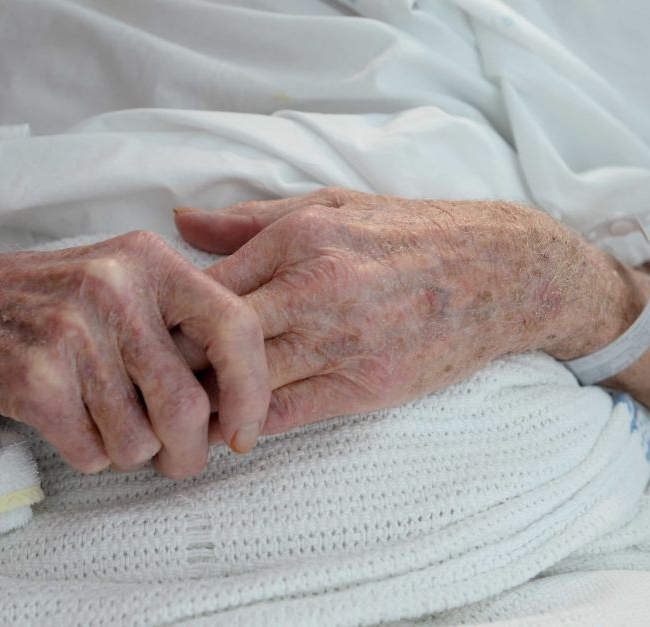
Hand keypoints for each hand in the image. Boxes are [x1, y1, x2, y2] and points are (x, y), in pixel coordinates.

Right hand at [0, 231, 269, 477]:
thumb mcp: (117, 281)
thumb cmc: (45, 302)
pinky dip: (87, 455)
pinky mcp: (33, 378)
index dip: (252, 393)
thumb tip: (239, 403)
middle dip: (188, 452)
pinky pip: (92, 454)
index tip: (242, 434)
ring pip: (139, 441)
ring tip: (102, 421)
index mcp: (147, 257)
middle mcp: (113, 286)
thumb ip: (179, 324)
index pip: (235, 327)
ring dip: (128, 452)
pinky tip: (66, 423)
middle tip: (175, 458)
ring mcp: (69, 331)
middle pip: (188, 405)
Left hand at [174, 188, 631, 434]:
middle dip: (172, 365)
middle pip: (211, 339)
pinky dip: (247, 424)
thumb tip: (179, 224)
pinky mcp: (365, 387)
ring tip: (175, 412)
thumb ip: (249, 220)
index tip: (148, 334)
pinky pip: (284, 415)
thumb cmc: (408, 234)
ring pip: (241, 384)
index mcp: (296, 238)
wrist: (501, 273)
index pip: (202, 287)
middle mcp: (312, 289)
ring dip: (202, 402)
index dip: (165, 317)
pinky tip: (229, 425)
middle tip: (147, 382)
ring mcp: (339, 342)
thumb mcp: (330, 205)